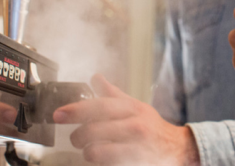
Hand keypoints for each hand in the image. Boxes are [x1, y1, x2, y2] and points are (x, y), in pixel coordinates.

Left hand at [53, 74, 198, 164]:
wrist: (176, 148)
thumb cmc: (152, 127)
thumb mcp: (135, 107)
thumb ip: (113, 94)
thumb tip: (95, 78)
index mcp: (133, 108)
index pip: (99, 106)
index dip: (76, 110)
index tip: (59, 114)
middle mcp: (135, 126)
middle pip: (93, 130)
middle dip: (78, 136)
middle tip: (76, 138)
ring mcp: (136, 148)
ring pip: (95, 151)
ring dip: (87, 152)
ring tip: (91, 150)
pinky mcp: (135, 164)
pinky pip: (105, 165)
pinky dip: (99, 162)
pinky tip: (103, 159)